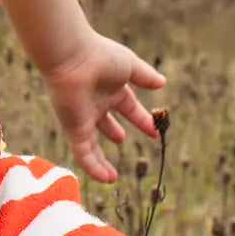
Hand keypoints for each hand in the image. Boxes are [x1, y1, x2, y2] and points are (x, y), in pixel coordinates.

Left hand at [41, 28, 165, 182]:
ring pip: (91, 144)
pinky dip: (93, 167)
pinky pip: (83, 153)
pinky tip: (105, 179)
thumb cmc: (101, 56)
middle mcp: (94, 103)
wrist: (72, 58)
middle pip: (105, 122)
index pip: (128, 107)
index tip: (154, 130)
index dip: (140, 119)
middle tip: (122, 140)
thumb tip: (162, 82)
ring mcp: (82, 117)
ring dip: (101, 160)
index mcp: (110, 87)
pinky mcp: (73, 128)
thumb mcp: (130, 66)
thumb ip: (145, 76)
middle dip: (113, 130)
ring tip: (112, 176)